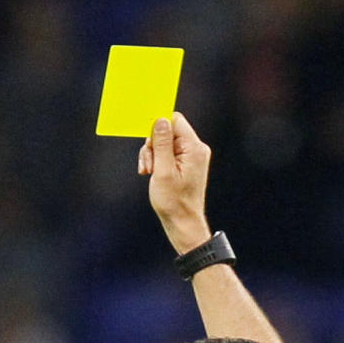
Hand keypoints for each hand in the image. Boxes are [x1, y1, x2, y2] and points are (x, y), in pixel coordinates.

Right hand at [138, 112, 211, 253]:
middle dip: (153, 146)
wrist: (183, 223)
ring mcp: (192, 156)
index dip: (157, 128)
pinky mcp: (186, 164)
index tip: (147, 143)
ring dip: (153, 155)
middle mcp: (196, 149)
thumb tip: (160, 119)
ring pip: (165, 143)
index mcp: (193, 148)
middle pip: (168, 131)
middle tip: (148, 166)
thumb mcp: (163, 171)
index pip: (174, 121)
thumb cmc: (174, 202)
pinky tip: (152, 173)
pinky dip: (158, 161)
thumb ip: (162, 143)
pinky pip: (168, 153)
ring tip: (149, 172)